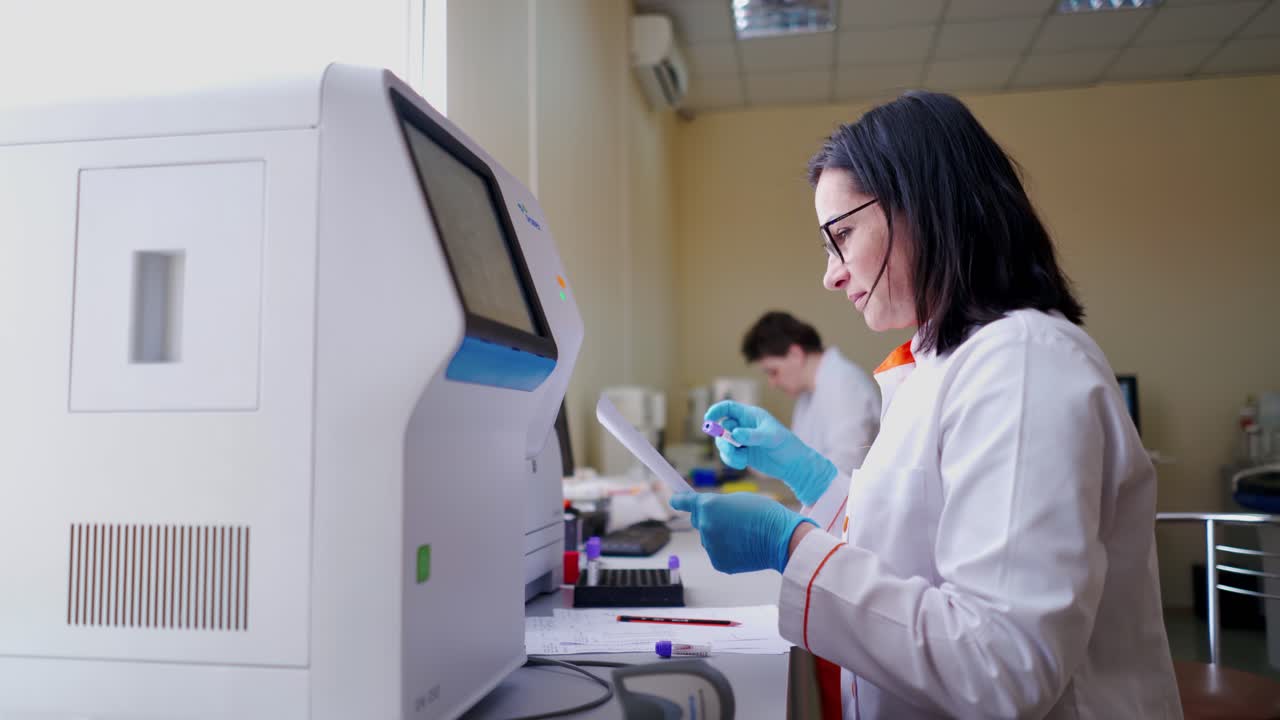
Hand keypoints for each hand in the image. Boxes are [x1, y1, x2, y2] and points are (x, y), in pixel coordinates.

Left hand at [669, 492, 814, 573]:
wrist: (780, 538)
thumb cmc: (765, 514)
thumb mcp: (739, 499)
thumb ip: (719, 505)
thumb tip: (711, 514)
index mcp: (709, 505)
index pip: (686, 502)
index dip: (679, 500)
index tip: (674, 500)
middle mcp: (705, 525)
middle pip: (698, 521)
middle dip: (708, 519)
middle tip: (729, 520)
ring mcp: (710, 546)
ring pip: (709, 539)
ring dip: (719, 536)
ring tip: (743, 535)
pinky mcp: (718, 562)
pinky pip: (717, 553)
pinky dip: (727, 551)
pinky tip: (743, 547)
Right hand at [705, 401, 837, 505]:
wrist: (793, 465)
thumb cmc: (786, 445)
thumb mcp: (771, 438)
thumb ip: (752, 435)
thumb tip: (735, 434)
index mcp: (751, 416)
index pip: (728, 408)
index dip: (716, 411)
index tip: (708, 419)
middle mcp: (744, 426)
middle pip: (722, 427)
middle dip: (723, 438)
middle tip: (732, 448)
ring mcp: (742, 440)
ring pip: (723, 443)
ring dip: (728, 452)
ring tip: (740, 459)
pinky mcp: (742, 453)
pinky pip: (727, 455)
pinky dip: (731, 460)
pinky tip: (742, 464)